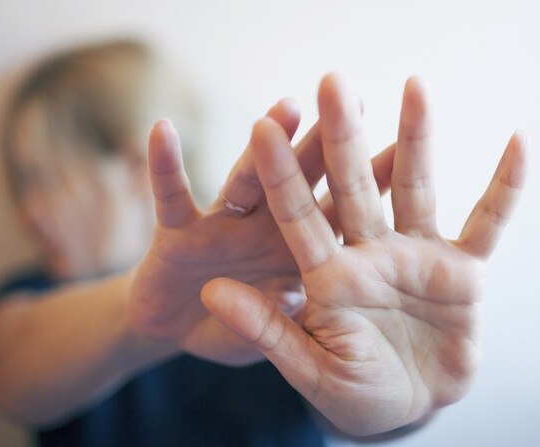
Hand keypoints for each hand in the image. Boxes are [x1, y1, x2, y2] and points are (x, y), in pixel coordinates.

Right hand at [128, 98, 395, 365]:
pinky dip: (164, 166)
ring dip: (263, 146)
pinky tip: (162, 130)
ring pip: (245, 180)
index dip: (366, 184)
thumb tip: (300, 296)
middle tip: (353, 100)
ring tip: (287, 109)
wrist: (175, 333)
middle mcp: (263, 229)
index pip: (336, 213)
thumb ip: (283, 321)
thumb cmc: (230, 329)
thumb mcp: (267, 335)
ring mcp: (222, 225)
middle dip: (324, 144)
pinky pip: (171, 195)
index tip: (402, 147)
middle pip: (299, 182)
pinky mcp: (177, 230)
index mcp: (294, 253)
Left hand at [202, 74, 527, 433]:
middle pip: (352, 186)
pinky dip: (505, 188)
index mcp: (326, 276)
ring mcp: (415, 256)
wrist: (407, 407)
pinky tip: (518, 145)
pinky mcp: (460, 270)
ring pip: (414, 188)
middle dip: (343, 137)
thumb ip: (265, 328)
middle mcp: (367, 253)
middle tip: (334, 82)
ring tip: (416, 86)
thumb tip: (211, 292)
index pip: (297, 216)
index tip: (262, 127)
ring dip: (416, 139)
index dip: (281, 174)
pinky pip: (487, 222)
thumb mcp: (308, 366)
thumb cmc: (353, 393)